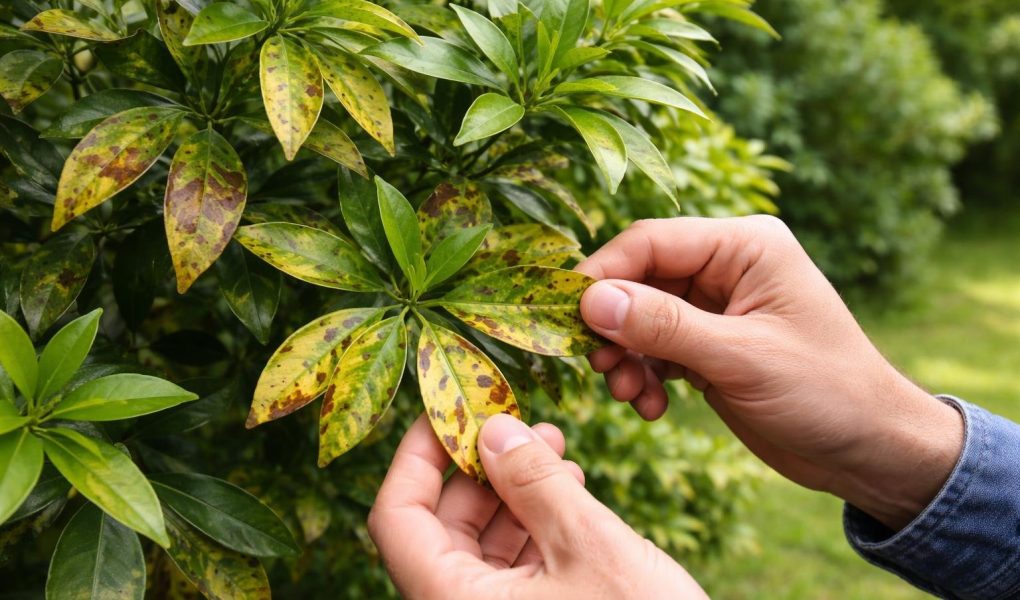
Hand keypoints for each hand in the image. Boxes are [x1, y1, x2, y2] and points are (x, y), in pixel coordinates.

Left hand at [369, 414, 706, 599]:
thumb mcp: (588, 544)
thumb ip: (534, 481)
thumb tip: (492, 427)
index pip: (397, 518)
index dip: (417, 457)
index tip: (451, 409)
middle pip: (439, 526)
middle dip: (480, 466)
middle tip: (517, 421)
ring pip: (478, 545)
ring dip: (512, 490)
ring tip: (554, 446)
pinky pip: (510, 568)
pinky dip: (533, 523)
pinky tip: (566, 489)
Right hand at [576, 216, 963, 529]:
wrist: (869, 450)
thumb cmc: (827, 392)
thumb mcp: (742, 358)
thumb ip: (665, 326)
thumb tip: (590, 300)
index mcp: (745, 246)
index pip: (651, 241)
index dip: (603, 275)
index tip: (566, 316)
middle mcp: (727, 267)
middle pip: (639, 279)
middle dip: (613, 325)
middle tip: (598, 365)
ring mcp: (716, 307)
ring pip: (639, 318)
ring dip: (624, 356)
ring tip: (628, 394)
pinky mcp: (709, 344)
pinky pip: (655, 349)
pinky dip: (643, 375)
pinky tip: (650, 406)